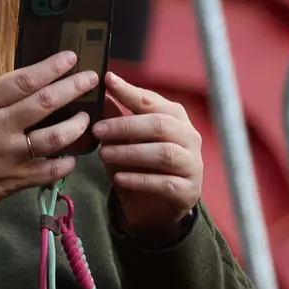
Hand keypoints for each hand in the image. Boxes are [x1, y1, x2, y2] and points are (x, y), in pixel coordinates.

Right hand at [0, 51, 97, 245]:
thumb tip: (4, 94)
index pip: (23, 80)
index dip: (51, 67)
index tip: (70, 58)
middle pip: (45, 102)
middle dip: (74, 87)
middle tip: (91, 79)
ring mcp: (6, 156)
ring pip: (55, 136)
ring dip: (77, 126)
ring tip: (86, 120)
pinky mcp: (11, 182)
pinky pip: (50, 170)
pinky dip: (65, 163)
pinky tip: (71, 158)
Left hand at [93, 72, 202, 238]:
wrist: (152, 207)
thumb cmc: (137, 165)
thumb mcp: (122, 140)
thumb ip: (114, 118)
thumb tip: (99, 93)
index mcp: (174, 118)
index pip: (152, 101)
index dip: (129, 91)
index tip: (107, 80)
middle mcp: (189, 137)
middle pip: (160, 125)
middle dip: (125, 126)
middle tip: (97, 130)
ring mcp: (192, 164)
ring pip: (164, 153)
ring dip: (131, 152)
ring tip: (104, 154)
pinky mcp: (188, 190)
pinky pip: (166, 183)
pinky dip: (140, 180)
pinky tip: (118, 178)